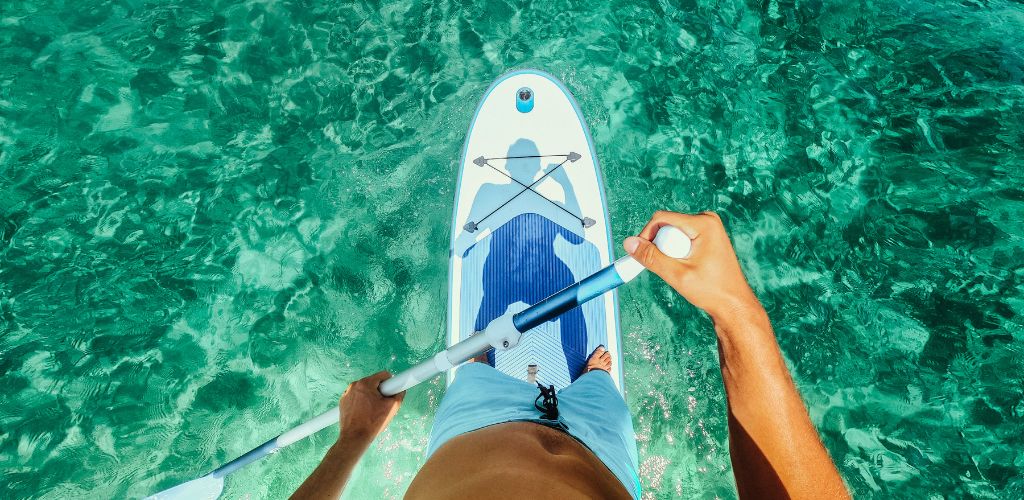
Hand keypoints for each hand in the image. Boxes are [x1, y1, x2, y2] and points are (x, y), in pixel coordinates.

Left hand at [338, 371, 403, 446]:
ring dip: (370, 396)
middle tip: (382, 404)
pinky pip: (355, 396)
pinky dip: (361, 402)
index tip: (391, 392)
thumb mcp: (392, 407)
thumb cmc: (373, 423)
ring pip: (364, 390)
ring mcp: (346, 393)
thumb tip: (400, 390)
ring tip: (372, 410)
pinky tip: (364, 413)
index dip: (391, 383)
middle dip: (379, 391)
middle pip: (373, 382)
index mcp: (366, 383)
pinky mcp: (343, 402)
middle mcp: (354, 385)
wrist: (355, 437)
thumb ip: (399, 394)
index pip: (383, 375)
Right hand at [623, 211, 760, 321]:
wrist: (733, 304)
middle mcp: (707, 220)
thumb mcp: (677, 275)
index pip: (662, 218)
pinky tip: (687, 268)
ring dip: (668, 251)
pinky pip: (681, 239)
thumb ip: (651, 258)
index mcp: (704, 223)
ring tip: (681, 270)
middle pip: (667, 225)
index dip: (646, 235)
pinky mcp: (707, 237)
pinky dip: (676, 253)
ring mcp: (708, 228)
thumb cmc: (711, 291)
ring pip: (672, 233)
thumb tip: (629, 243)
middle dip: (660, 246)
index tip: (642, 256)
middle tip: (669, 268)